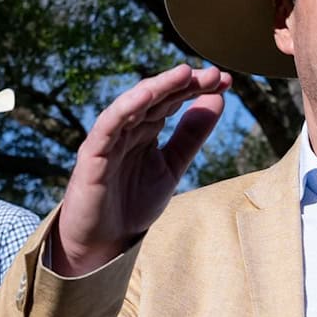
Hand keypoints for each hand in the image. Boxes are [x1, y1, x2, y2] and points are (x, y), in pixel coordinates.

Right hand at [53, 64, 229, 275]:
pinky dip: (126, 107)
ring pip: (133, 104)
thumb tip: (218, 98)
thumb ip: (191, 135)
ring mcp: (110, 138)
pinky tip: (146, 95)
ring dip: (158, 87)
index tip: (224, 80)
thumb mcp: (172, 167)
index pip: (173, 100)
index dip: (196, 88)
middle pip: (157, 97)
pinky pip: (109, 124)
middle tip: (212, 74)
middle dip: (184, 83)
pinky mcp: (93, 153)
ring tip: (183, 74)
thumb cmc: (132, 205)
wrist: (102, 242)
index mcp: (146, 130)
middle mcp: (128, 128)